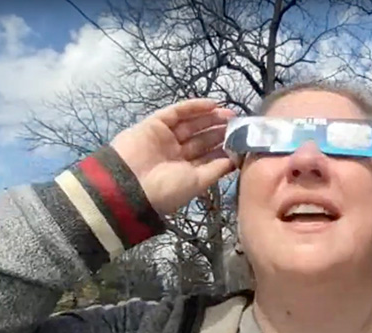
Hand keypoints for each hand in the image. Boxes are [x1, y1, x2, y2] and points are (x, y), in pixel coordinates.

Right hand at [110, 99, 235, 214]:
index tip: (242, 141)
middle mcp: (175, 154)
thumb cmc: (167, 189)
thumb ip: (216, 169)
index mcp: (185, 171)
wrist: (129, 184)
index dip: (224, 148)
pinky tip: (213, 105)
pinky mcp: (155, 124)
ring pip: (192, 124)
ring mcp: (165, 138)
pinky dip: (194, 107)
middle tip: (238, 124)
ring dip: (210, 118)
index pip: (209, 156)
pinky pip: (177, 112)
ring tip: (229, 114)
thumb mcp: (198, 182)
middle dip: (220, 131)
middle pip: (202, 138)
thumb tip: (235, 160)